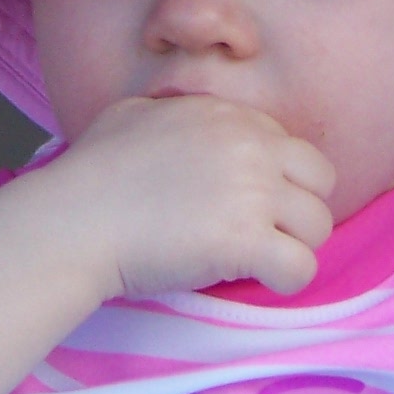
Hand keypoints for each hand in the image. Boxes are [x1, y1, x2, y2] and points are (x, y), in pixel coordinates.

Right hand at [29, 92, 334, 298]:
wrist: (72, 221)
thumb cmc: (89, 172)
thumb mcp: (134, 113)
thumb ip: (173, 111)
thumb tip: (176, 117)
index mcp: (230, 117)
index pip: (292, 148)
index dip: (278, 181)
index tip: (250, 204)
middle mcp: (250, 147)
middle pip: (321, 182)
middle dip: (299, 210)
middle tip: (266, 234)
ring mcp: (252, 194)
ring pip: (319, 226)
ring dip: (294, 246)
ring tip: (258, 260)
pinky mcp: (246, 242)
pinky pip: (302, 269)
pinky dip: (286, 281)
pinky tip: (258, 281)